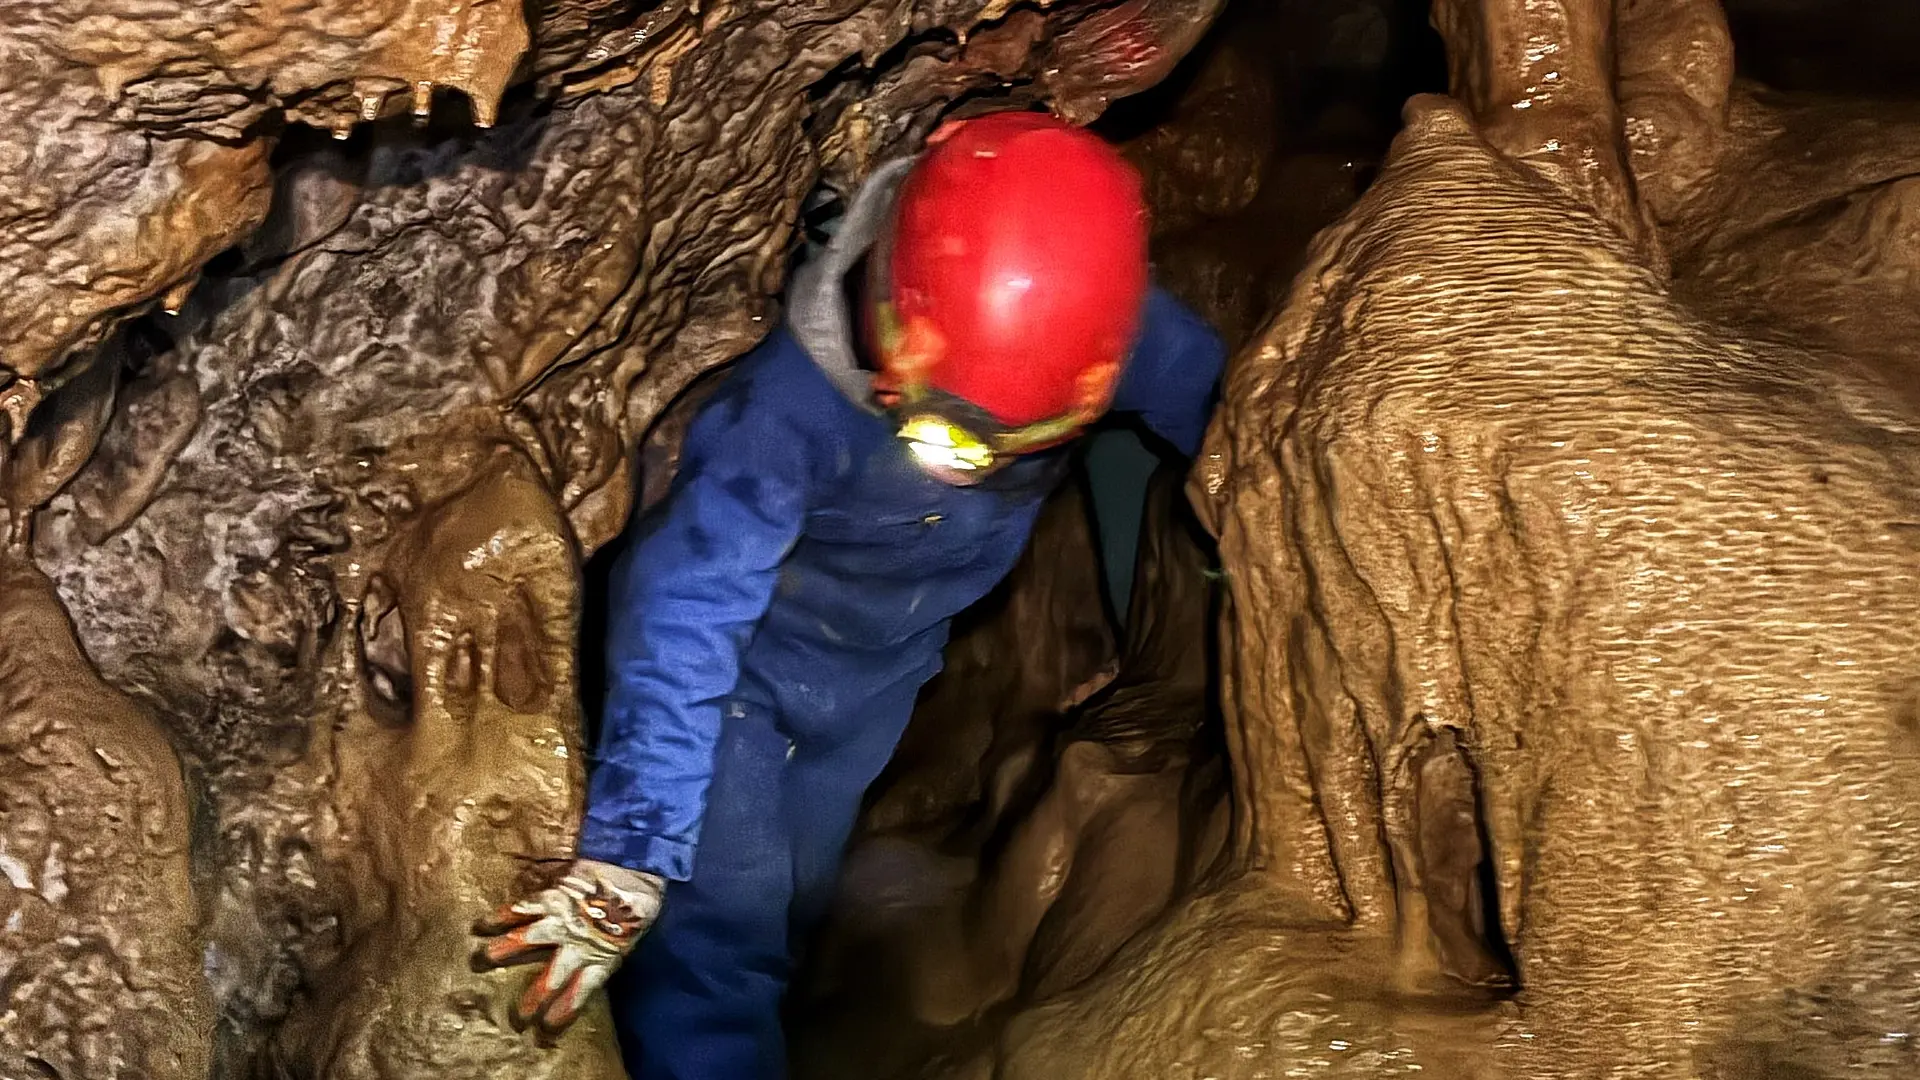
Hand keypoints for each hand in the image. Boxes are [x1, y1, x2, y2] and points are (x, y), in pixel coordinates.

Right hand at [472, 858, 665, 1036]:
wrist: (635, 869)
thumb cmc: (635, 910)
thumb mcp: (625, 943)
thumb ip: (599, 960)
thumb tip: (578, 977)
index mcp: (601, 960)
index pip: (578, 996)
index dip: (560, 1015)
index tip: (544, 1032)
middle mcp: (577, 945)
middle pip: (549, 980)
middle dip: (530, 1002)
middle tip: (516, 1017)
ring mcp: (561, 921)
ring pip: (524, 941)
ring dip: (500, 953)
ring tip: (479, 962)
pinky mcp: (551, 896)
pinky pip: (521, 908)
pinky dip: (500, 916)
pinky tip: (481, 925)